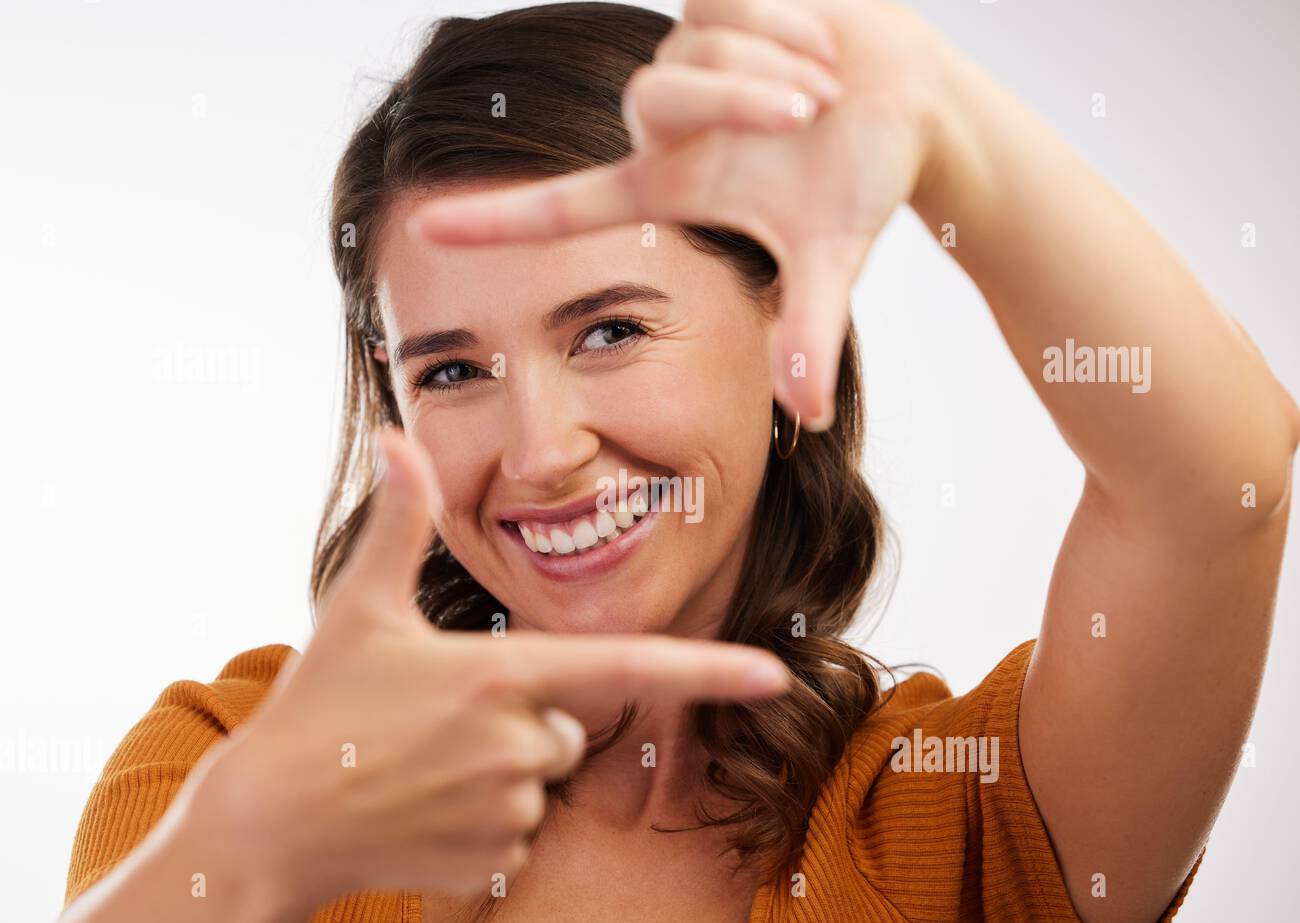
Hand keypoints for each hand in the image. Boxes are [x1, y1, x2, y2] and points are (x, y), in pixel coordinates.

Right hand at [201, 426, 789, 903]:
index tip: (774, 674)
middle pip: (569, 727)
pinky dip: (483, 822)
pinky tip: (423, 810)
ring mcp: (505, 809)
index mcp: (501, 674)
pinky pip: (517, 833)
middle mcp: (517, 743)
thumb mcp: (358, 607)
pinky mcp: (489, 859)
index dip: (710, 672)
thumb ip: (398, 522)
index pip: (629, 669)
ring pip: (542, 781)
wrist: (270, 826)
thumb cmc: (316, 709)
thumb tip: (400, 437)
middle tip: (440, 721)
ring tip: (424, 766)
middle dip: (526, 720)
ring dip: (501, 772)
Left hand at [408, 0, 938, 429]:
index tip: (422, 229)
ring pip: (700, 45)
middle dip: (747, 98)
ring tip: (825, 85)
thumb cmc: (858, 178)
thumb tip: (806, 414)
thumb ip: (809, 331)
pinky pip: (727, 0)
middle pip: (662, 96)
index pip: (562, 207)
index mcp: (667, 188)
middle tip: (815, 110)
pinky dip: (789, 20)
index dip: (496, 221)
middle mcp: (657, 124)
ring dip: (780, 61)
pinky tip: (817, 40)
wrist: (905, 97)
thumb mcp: (829, 256)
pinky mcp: (707, 0)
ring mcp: (677, 58)